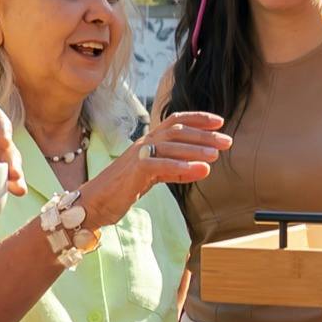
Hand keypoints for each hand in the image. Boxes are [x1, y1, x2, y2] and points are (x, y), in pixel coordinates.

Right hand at [78, 110, 228, 224]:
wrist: (94, 202)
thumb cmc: (122, 189)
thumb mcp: (154, 177)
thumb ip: (177, 171)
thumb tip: (203, 168)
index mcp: (149, 142)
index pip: (175, 121)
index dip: (198, 119)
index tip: (220, 122)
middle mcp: (144, 144)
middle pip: (177, 131)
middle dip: (204, 135)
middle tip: (227, 141)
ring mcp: (138, 156)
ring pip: (170, 145)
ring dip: (196, 149)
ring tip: (217, 155)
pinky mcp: (134, 171)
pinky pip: (159, 165)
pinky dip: (180, 167)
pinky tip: (199, 171)